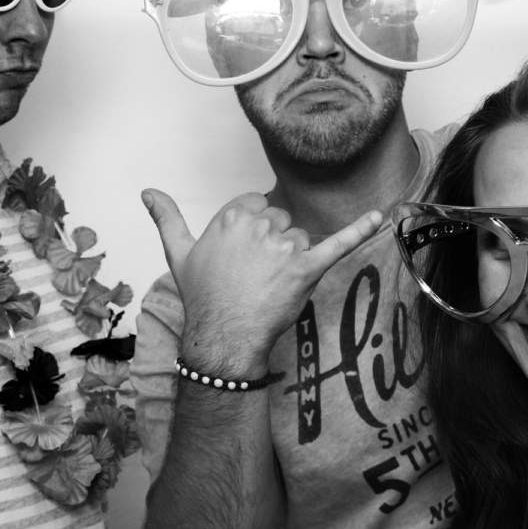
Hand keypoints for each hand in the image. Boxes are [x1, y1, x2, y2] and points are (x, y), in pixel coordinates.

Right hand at [143, 189, 383, 378]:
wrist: (222, 337)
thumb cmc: (202, 297)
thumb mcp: (179, 253)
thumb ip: (167, 217)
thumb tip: (148, 191)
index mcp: (231, 215)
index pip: (258, 207)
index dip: (254, 232)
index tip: (243, 257)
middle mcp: (258, 226)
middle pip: (281, 222)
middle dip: (274, 246)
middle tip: (255, 277)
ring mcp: (283, 247)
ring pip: (301, 240)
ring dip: (293, 260)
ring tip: (270, 286)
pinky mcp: (307, 268)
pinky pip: (337, 244)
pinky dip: (360, 229)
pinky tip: (379, 215)